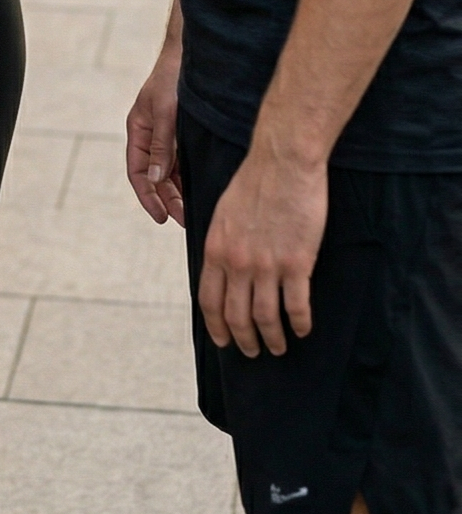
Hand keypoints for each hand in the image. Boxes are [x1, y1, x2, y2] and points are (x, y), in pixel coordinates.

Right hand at [126, 28, 185, 226]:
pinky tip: (200, 189)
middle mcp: (151, 136)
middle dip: (167, 200)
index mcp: (138, 131)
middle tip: (185, 220)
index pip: (137, 172)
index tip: (161, 218)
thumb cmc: (173, 79)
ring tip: (194, 211)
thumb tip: (158, 179)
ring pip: (170, 172)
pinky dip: (188, 177)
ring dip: (179, 192)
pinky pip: (183, 162)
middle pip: (155, 177)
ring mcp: (167, 135)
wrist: (191, 54)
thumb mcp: (165, 113)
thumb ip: (162, 146)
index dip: (147, 197)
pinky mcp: (183, 133)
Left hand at [198, 142, 328, 356]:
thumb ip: (222, 243)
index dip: (217, 327)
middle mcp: (238, 262)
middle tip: (253, 352)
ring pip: (267, 319)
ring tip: (279, 347)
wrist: (282, 161)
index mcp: (216, 248)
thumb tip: (221, 269)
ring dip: (273, 339)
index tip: (224, 341)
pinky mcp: (297, 263)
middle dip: (245, 340)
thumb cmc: (254, 181)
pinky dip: (300, 324)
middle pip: (237, 317)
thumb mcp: (224, 212)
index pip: (209, 301)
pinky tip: (303, 329)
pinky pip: (297, 307)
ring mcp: (267, 265)